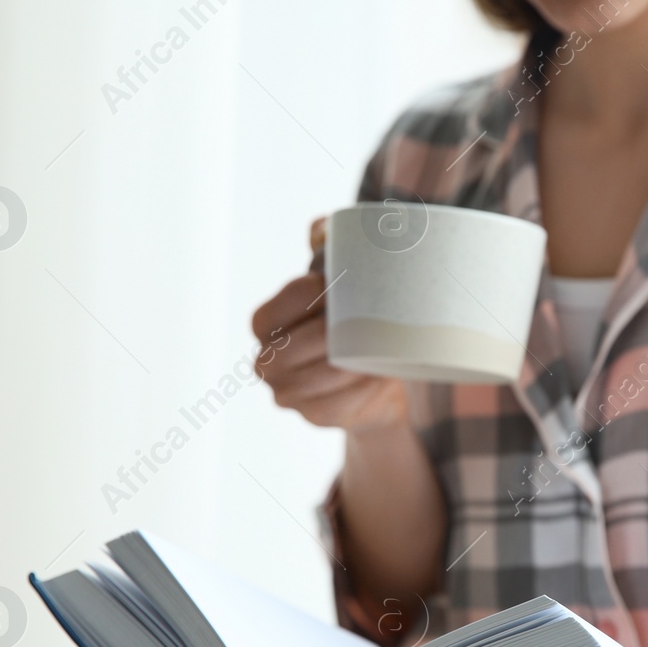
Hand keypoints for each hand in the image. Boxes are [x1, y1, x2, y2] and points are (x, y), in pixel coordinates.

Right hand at [252, 217, 407, 432]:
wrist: (380, 380)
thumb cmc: (354, 323)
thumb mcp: (342, 284)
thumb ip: (328, 247)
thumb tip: (326, 230)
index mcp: (267, 324)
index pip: (279, 307)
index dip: (308, 295)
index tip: (338, 284)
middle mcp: (267, 361)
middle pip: (296, 346)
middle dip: (332, 332)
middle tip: (369, 319)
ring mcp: (287, 394)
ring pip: (317, 377)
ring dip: (350, 362)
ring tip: (380, 347)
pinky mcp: (314, 417)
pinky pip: (335, 405)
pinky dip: (359, 391)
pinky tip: (377, 376)